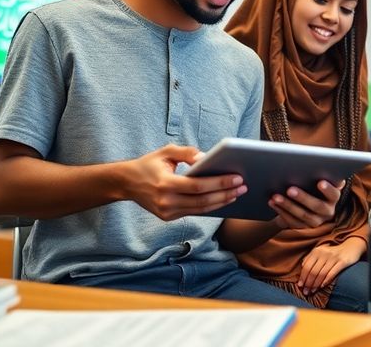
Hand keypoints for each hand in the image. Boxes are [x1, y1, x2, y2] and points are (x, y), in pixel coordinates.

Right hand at [125, 144, 245, 220]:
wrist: (126, 183)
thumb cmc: (149, 164)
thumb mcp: (165, 152)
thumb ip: (187, 152)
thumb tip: (206, 157)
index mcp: (165, 184)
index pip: (198, 186)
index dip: (220, 183)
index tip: (238, 178)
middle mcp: (166, 201)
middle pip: (203, 200)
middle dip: (226, 194)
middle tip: (244, 186)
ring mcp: (167, 212)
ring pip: (201, 209)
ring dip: (221, 202)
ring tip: (237, 193)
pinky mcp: (168, 217)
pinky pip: (194, 212)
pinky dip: (210, 206)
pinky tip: (223, 199)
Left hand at [270, 179, 344, 228]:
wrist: (303, 203)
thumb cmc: (311, 184)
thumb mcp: (318, 179)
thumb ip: (320, 173)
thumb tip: (314, 163)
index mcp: (333, 197)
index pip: (334, 194)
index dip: (328, 189)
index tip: (320, 182)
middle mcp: (328, 212)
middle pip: (317, 206)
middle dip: (303, 197)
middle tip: (290, 189)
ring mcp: (315, 221)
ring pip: (302, 215)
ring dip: (288, 205)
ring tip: (276, 196)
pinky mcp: (302, 227)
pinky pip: (291, 221)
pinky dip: (281, 211)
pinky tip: (273, 202)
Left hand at [297, 238, 365, 295]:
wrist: (351, 247)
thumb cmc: (333, 252)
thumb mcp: (321, 252)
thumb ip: (311, 258)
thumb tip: (302, 267)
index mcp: (317, 251)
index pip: (306, 266)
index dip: (302, 277)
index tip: (300, 286)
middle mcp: (324, 253)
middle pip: (313, 271)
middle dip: (308, 283)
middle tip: (306, 292)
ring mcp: (334, 257)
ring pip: (321, 274)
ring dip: (316, 284)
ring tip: (312, 291)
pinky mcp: (342, 262)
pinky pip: (332, 273)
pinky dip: (326, 281)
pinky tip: (322, 286)